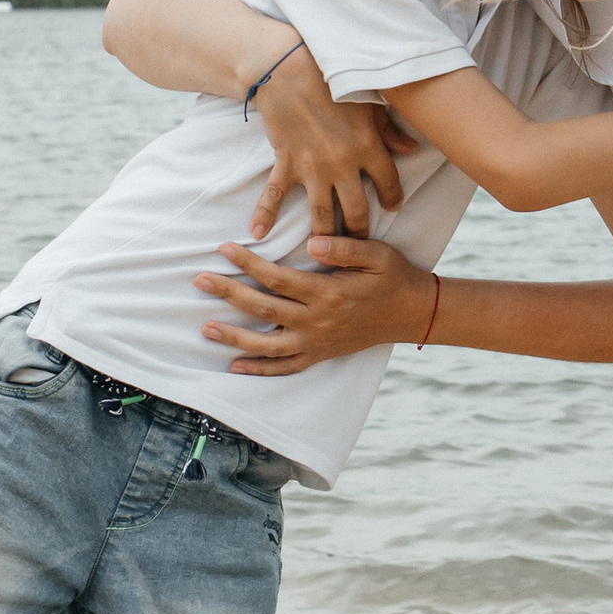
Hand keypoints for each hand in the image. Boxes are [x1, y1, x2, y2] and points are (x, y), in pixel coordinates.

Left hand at [194, 233, 431, 372]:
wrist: (412, 313)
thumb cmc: (392, 278)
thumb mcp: (377, 255)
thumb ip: (344, 248)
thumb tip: (311, 243)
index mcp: (328, 293)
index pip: (278, 278)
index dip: (249, 263)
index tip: (225, 248)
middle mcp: (317, 322)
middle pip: (264, 309)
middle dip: (229, 295)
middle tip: (200, 281)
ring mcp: (317, 342)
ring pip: (268, 345)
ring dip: (234, 338)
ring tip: (205, 329)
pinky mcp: (320, 354)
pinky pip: (286, 367)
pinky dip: (259, 369)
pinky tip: (235, 365)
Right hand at [241, 47, 418, 241]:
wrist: (287, 69)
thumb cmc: (332, 79)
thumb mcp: (368, 102)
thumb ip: (389, 130)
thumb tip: (411, 148)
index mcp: (368, 147)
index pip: (389, 183)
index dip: (393, 198)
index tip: (392, 207)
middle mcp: (342, 164)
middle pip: (357, 210)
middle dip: (361, 231)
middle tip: (361, 243)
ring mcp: (312, 168)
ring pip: (322, 214)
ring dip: (325, 236)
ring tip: (325, 251)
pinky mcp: (286, 163)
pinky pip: (274, 196)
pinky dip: (264, 214)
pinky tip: (258, 233)